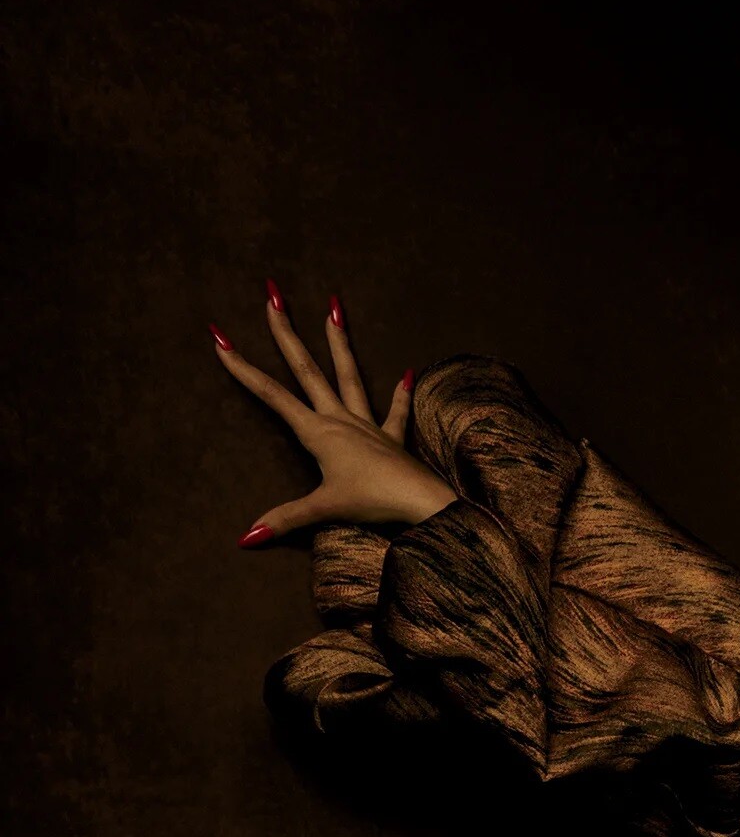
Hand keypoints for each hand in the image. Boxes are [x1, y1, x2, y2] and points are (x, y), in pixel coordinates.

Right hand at [212, 284, 454, 542]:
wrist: (421, 503)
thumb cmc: (372, 502)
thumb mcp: (323, 510)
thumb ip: (284, 520)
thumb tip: (245, 539)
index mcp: (318, 432)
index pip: (271, 394)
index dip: (242, 368)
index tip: (220, 339)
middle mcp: (340, 419)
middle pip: (307, 368)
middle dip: (286, 333)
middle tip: (273, 297)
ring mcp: (367, 424)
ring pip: (348, 375)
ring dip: (338, 342)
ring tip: (334, 308)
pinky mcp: (392, 438)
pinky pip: (396, 412)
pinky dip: (400, 394)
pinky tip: (407, 373)